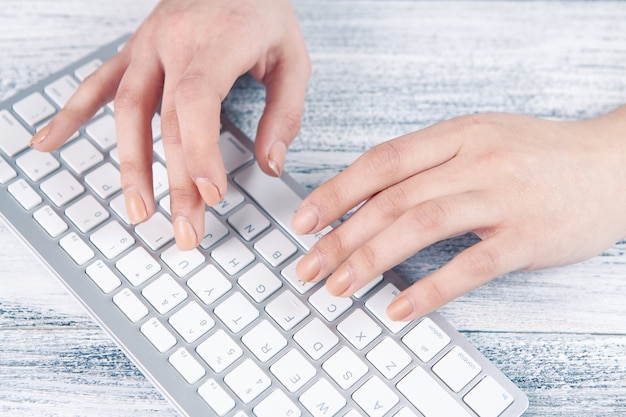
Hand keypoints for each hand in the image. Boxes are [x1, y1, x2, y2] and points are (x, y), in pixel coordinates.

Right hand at [30, 0, 309, 249]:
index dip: (200, 151)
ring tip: (137, 211)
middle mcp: (173, 42)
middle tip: (186, 231)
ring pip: (126, 110)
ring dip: (130, 165)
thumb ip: (285, 112)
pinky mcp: (134, 50)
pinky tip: (49, 142)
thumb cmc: (263, 12)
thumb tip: (270, 163)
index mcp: (216, 41)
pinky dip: (71, 114)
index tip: (211, 195)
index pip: (197, 102)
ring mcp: (147, 45)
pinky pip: (97, 83)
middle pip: (166, 121)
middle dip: (175, 181)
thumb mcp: (293, 57)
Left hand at [291, 107, 625, 320]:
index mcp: (457, 135)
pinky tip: (399, 309)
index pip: (381, 161)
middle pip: (392, 199)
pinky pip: (470, 266)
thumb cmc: (538, 155)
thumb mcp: (479, 139)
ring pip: (421, 226)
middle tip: (308, 265)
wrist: (613, 165)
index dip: (336, 191)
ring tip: (339, 286)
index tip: (303, 219)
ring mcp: (502, 198)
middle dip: (340, 236)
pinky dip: (429, 290)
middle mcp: (474, 161)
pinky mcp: (527, 237)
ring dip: (370, 260)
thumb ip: (429, 162)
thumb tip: (369, 196)